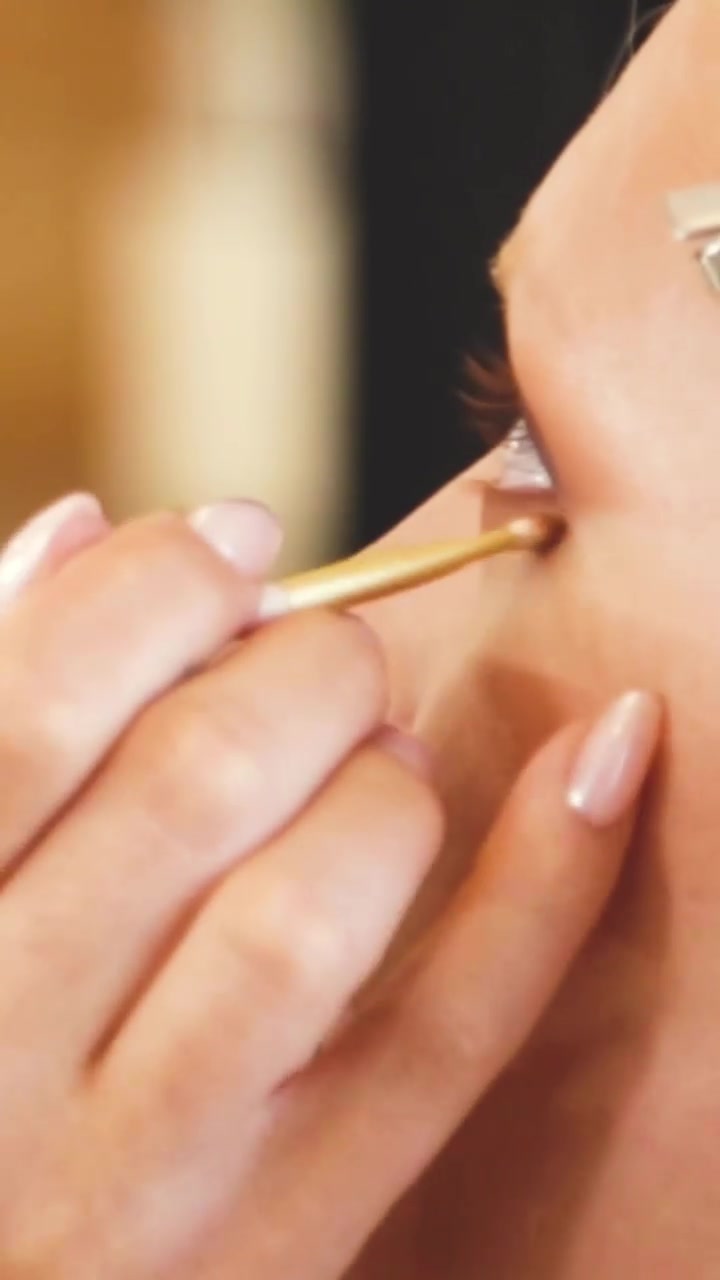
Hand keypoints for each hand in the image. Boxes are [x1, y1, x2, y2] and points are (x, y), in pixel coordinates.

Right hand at [0, 496, 659, 1278]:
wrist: (23, 1274)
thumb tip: (81, 525)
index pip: (28, 713)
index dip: (153, 587)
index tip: (235, 541)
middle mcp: (0, 1064)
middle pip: (193, 783)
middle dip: (301, 663)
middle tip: (325, 655)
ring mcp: (145, 1172)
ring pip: (306, 914)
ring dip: (382, 775)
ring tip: (381, 750)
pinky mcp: (283, 1231)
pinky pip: (444, 1037)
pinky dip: (546, 880)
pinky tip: (600, 758)